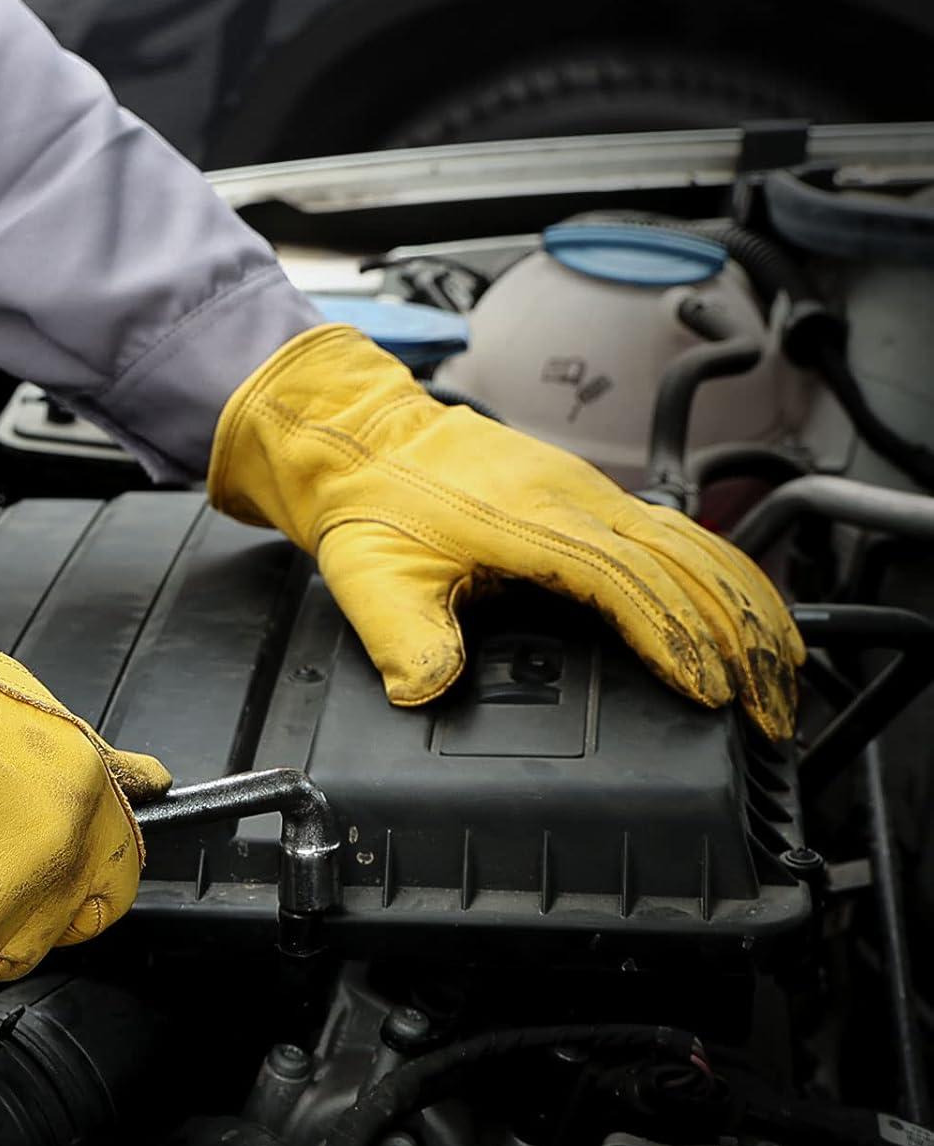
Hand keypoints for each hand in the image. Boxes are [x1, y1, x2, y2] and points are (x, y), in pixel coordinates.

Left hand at [209, 325, 802, 740]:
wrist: (362, 441)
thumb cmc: (371, 508)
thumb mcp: (372, 581)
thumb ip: (404, 640)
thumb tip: (428, 691)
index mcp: (530, 523)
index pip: (629, 585)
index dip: (676, 642)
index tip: (712, 693)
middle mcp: (576, 501)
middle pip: (688, 567)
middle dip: (740, 638)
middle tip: (772, 705)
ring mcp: (589, 492)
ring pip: (696, 546)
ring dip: (747, 606)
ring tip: (783, 667)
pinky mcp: (588, 494)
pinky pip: (677, 533)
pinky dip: (722, 575)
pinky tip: (742, 608)